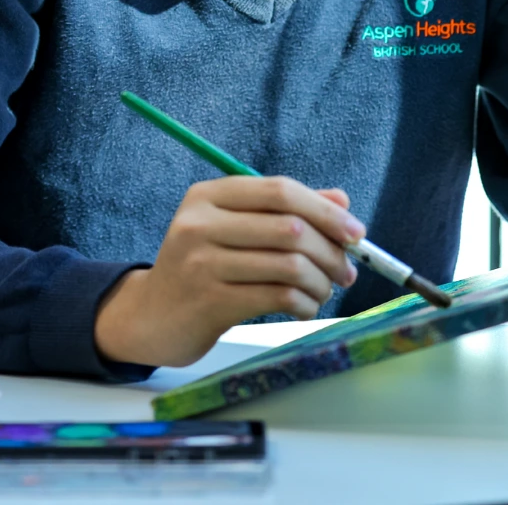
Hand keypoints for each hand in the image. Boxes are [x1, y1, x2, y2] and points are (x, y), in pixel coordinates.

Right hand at [93, 176, 362, 367]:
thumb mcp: (235, 226)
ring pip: (287, 265)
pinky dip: (303, 303)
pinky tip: (305, 307)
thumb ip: (285, 210)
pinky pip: (276, 298)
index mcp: (210, 195)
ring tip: (326, 291)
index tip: (357, 233)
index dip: (325, 210)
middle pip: (289, 227)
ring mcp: (202, 263)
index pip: (280, 191)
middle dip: (330, 250)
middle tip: (347, 270)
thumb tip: (342, 201)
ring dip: (320, 282)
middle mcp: (201, 223)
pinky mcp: (209, 302)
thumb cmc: (203, 266)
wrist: (151, 316)